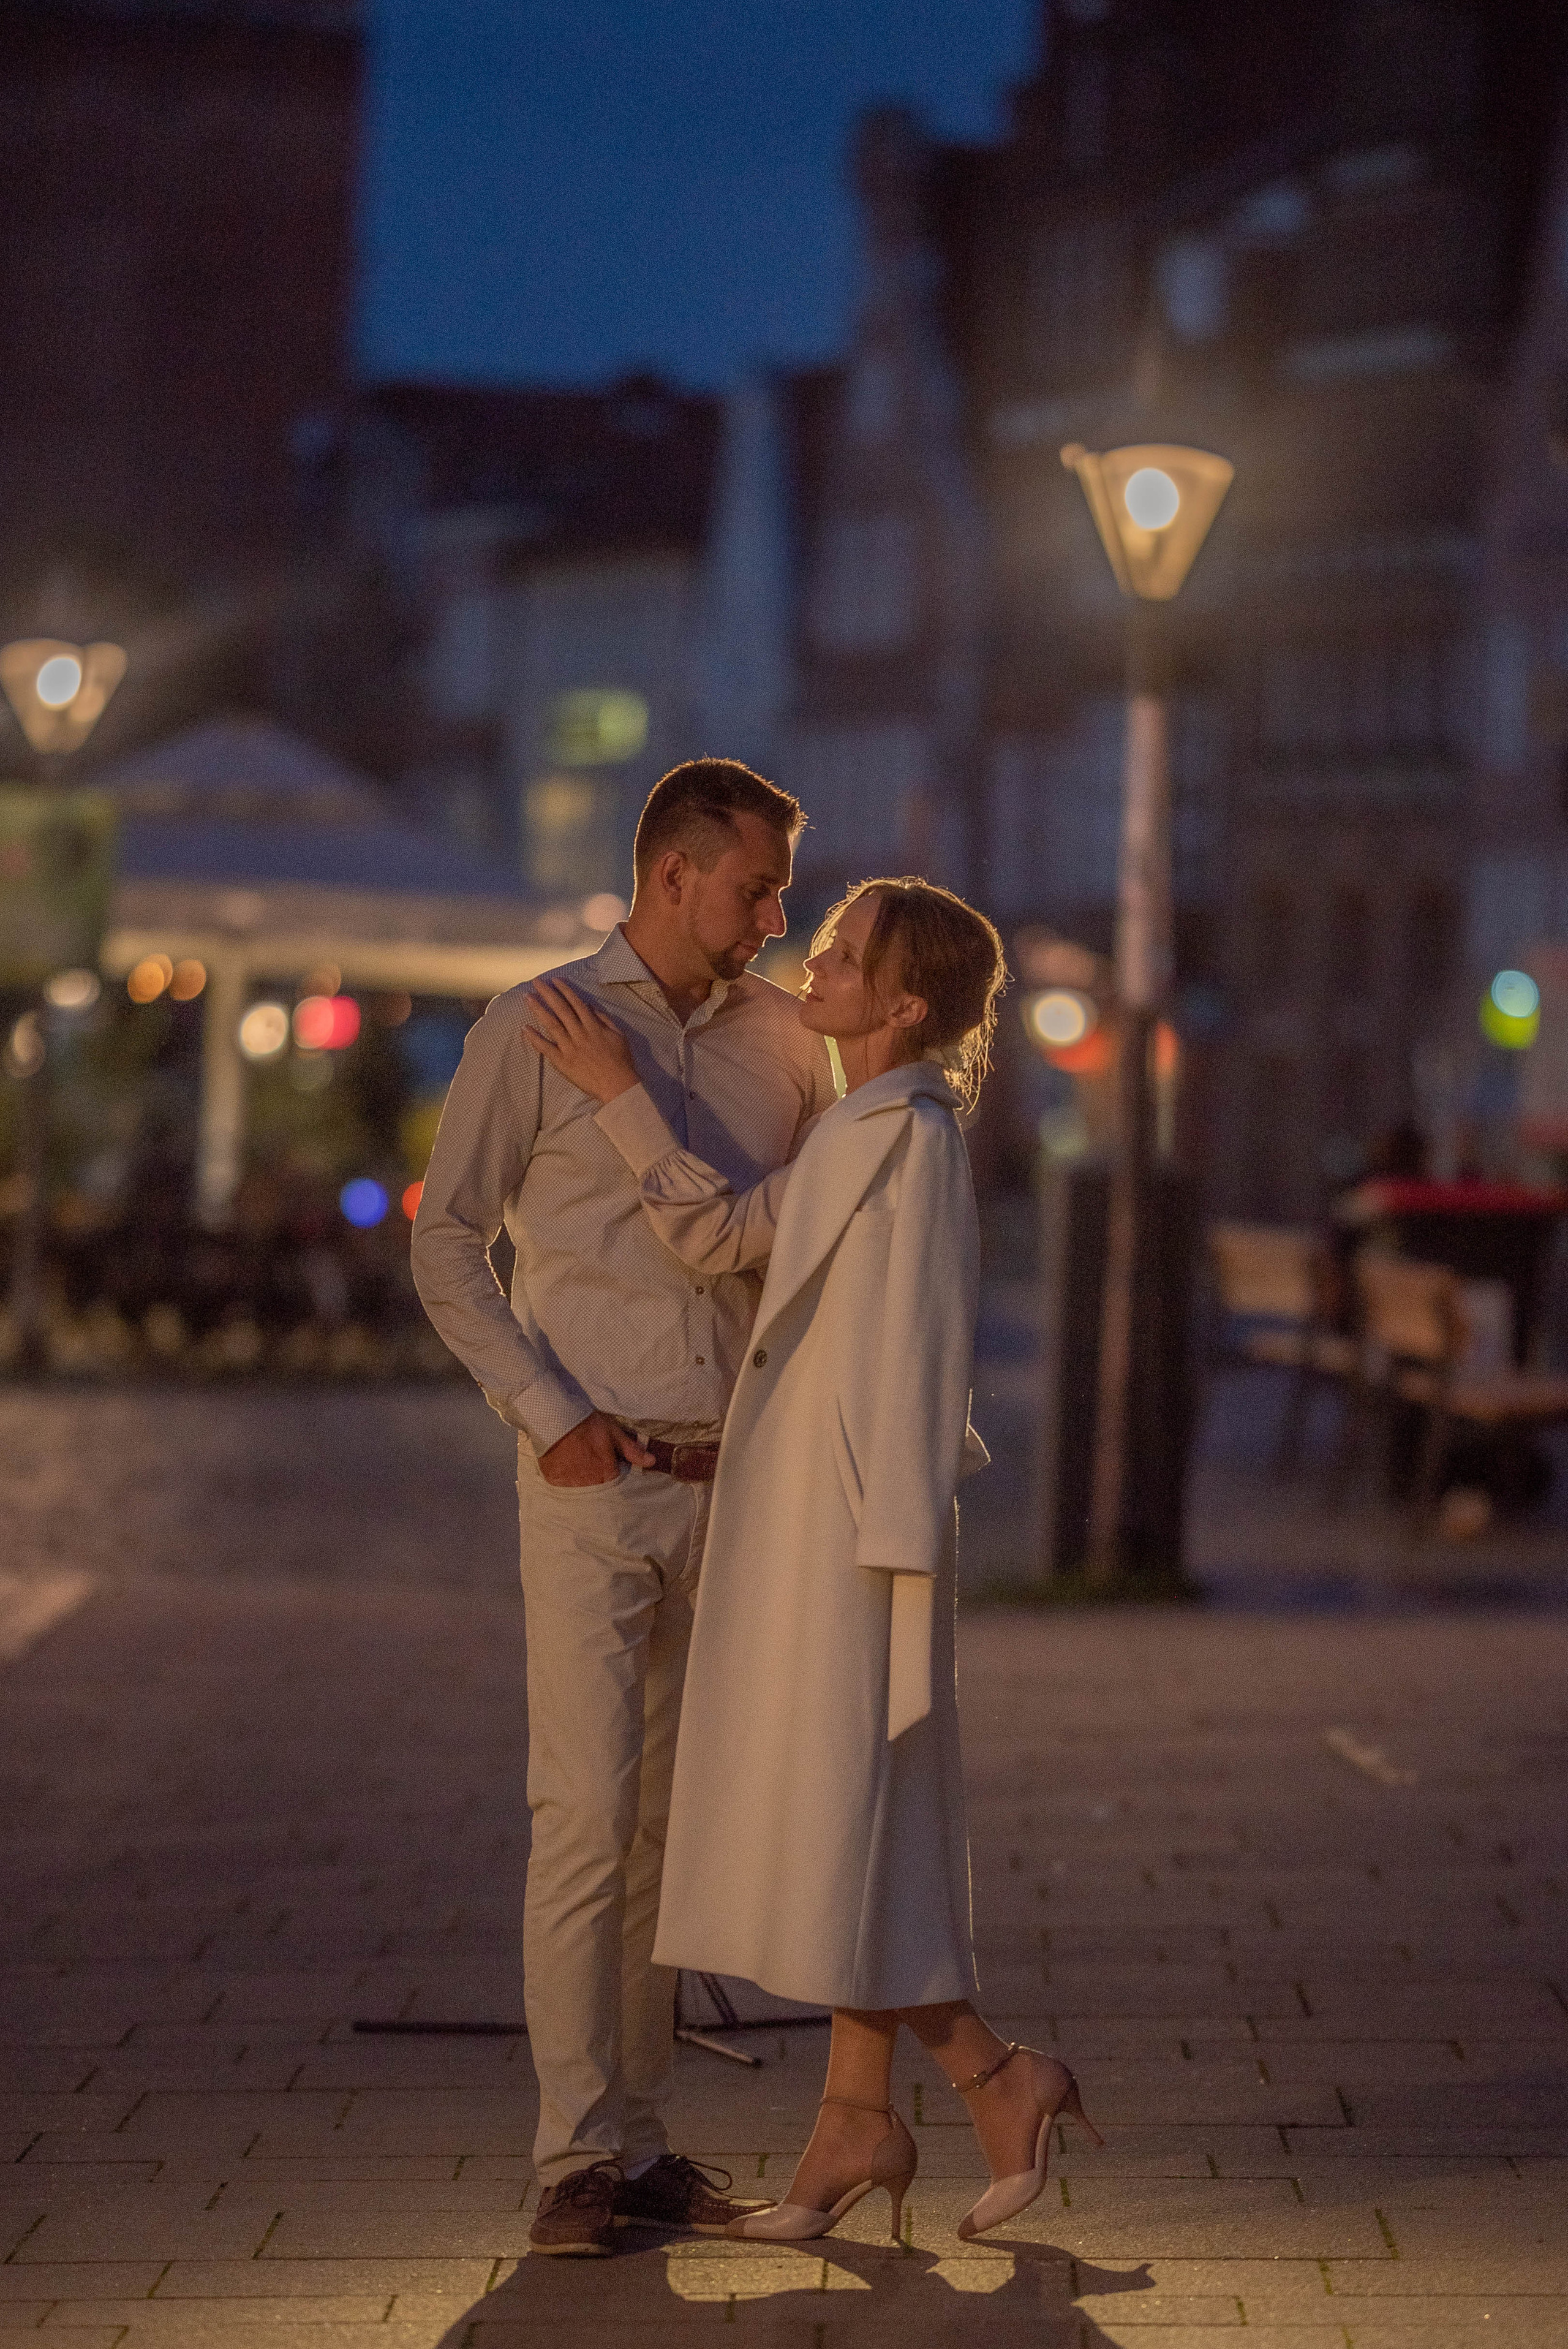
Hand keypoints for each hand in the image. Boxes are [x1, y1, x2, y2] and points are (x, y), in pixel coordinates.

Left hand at [523, 980, 639, 1103]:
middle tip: (536, 982)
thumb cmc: (621, 1061)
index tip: (555, 980)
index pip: (576, 1003)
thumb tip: (591, 1006)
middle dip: (548, 994)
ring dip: (538, 1010)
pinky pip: (546, 1048)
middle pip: (561, 1009)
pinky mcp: (562, 1062)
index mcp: (593, 1026)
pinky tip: (524, 1028)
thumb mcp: (619, 1035)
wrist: (617, 1086)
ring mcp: (569, 1048)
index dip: (565, 990)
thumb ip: (605, 1019)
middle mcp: (579, 1033)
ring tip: (527, 998)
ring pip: (551, 1025)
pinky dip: (534, 1038)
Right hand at [537, 1410, 654, 1486]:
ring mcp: (570, 1484)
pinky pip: (563, 1486)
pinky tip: (566, 1469)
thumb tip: (652, 1462)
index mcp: (606, 1473)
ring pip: (581, 1489)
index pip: (616, 1484)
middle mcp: (589, 1483)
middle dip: (599, 1480)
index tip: (611, 1466)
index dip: (614, 1474)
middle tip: (593, 1466)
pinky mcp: (554, 1481)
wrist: (555, 1419)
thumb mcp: (613, 1433)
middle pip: (598, 1488)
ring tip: (579, 1467)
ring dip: (583, 1482)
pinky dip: (566, 1479)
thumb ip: (631, 1450)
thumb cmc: (588, 1425)